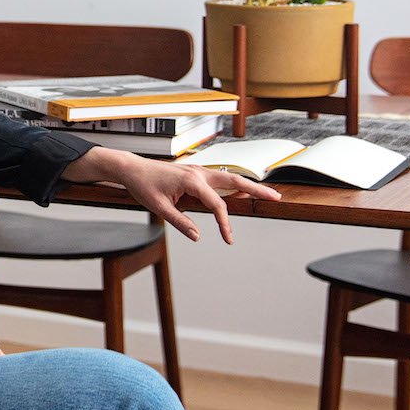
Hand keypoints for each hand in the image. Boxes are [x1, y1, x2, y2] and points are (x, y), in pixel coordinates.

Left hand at [61, 147, 279, 243]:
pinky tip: (243, 193)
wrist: (133, 169)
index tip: (229, 239)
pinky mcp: (197, 173)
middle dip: (257, 189)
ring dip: (249, 186)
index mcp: (191, 181)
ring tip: (268, 195)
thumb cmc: (144, 186)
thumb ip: (180, 223)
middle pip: (235, 180)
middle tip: (276, 198)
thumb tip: (198, 237)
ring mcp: (199, 171)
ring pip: (230, 178)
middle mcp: (199, 173)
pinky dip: (235, 185)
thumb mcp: (158, 208)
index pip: (217, 205)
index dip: (225, 224)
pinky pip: (221, 179)